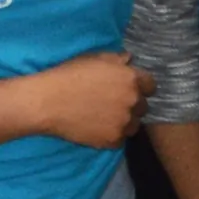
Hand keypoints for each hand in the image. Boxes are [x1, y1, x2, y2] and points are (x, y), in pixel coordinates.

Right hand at [27, 51, 151, 149]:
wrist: (47, 102)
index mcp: (131, 79)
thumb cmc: (68, 75)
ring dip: (124, 122)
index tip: (128, 90)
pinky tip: (96, 127)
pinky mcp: (113, 140)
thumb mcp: (93, 58)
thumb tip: (130, 59)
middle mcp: (132, 100)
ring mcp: (124, 122)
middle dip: (131, 105)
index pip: (151, 86)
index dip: (140, 87)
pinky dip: (111, 135)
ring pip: (133, 125)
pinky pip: (120, 139)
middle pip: (143, 107)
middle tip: (112, 104)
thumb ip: (116, 59)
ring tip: (104, 118)